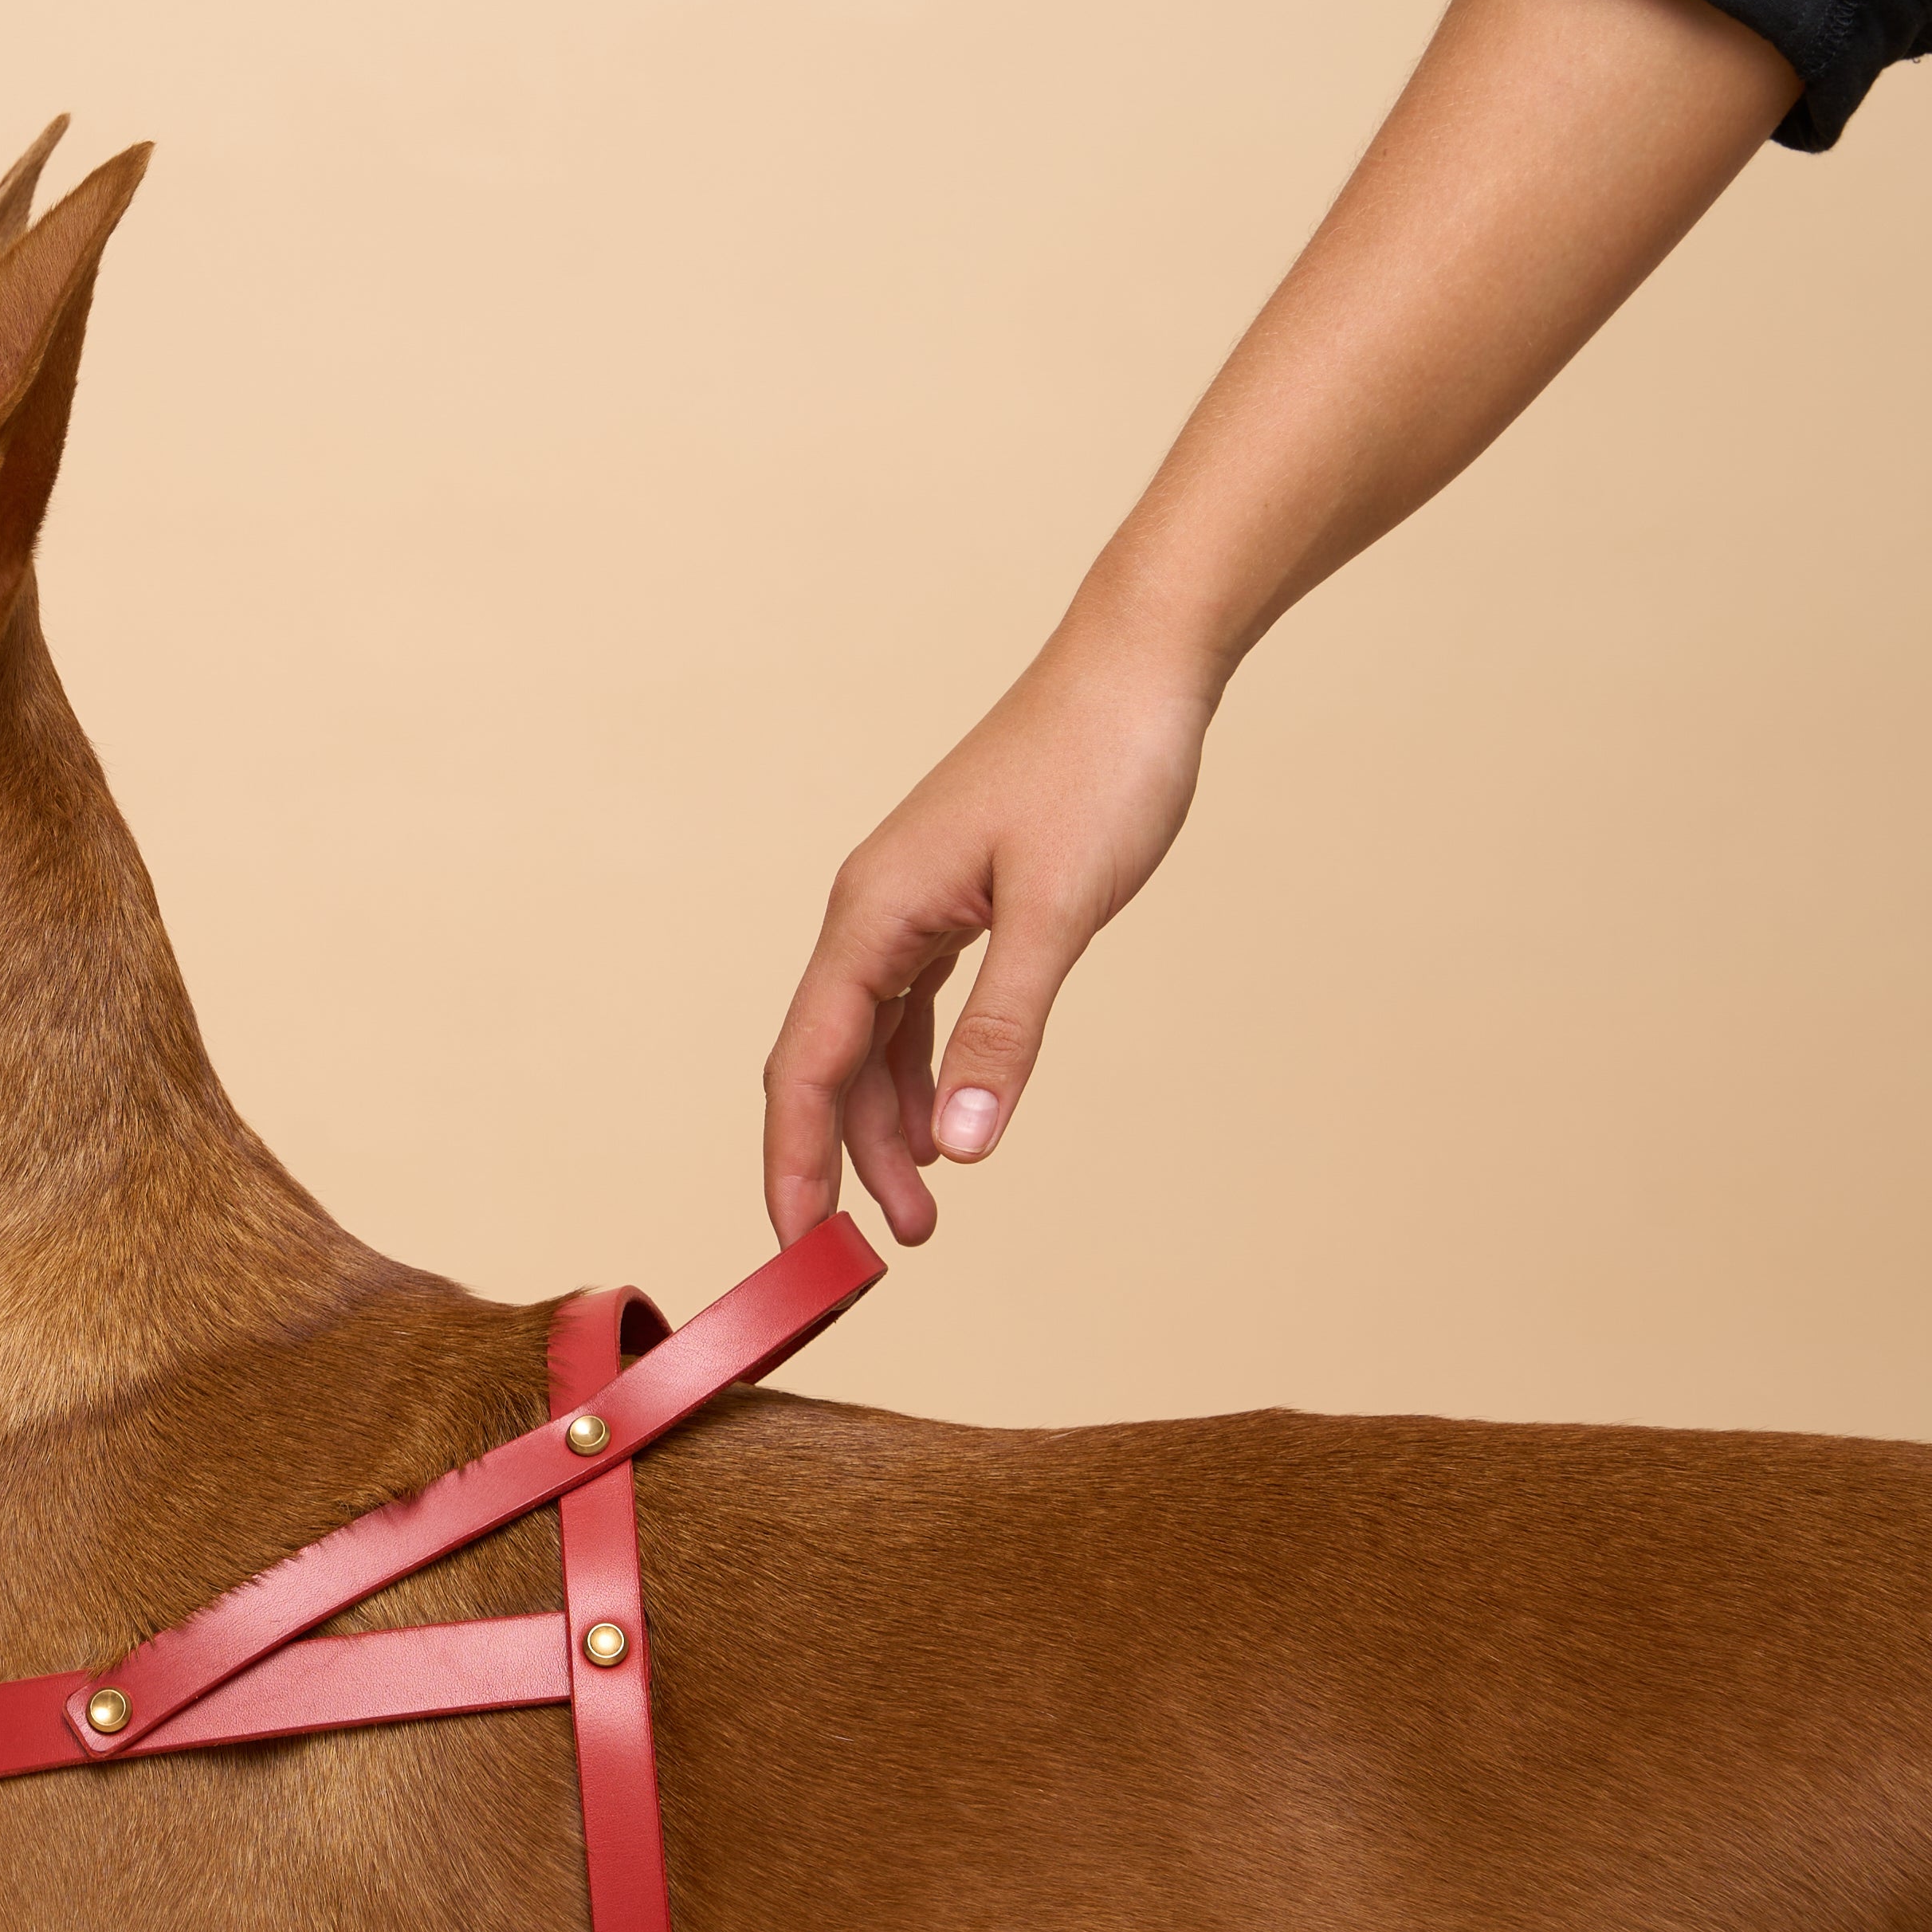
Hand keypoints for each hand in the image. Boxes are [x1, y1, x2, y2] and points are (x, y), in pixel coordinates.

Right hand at [761, 614, 1218, 1244]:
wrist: (1138, 672)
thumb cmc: (1098, 771)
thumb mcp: (1058, 913)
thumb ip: (1004, 1032)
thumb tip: (963, 1149)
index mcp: (875, 912)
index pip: (807, 1061)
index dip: (793, 1160)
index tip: (794, 1248)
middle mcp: (874, 910)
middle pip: (825, 1061)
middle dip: (838, 1162)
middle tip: (877, 1259)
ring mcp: (913, 905)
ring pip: (870, 1041)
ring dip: (888, 1129)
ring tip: (924, 1215)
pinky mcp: (958, 902)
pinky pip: (912, 1010)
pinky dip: (922, 1075)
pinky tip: (948, 1125)